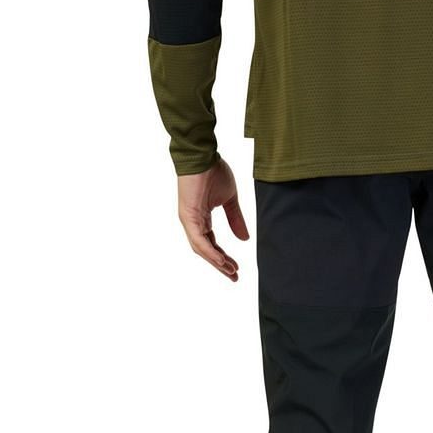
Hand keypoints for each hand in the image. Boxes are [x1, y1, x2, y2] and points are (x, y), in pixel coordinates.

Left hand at [177, 156, 249, 280]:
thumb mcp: (230, 200)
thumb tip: (244, 239)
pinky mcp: (188, 217)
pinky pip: (199, 240)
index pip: (212, 244)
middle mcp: (193, 222)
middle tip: (234, 277)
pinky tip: (221, 261)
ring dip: (216, 262)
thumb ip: (236, 220)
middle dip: (221, 265)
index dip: (224, 258)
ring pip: (202, 249)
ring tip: (230, 271)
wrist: (203, 155)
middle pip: (206, 251)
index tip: (236, 269)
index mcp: (201, 219)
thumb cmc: (213, 171)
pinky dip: (210, 252)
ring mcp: (189, 220)